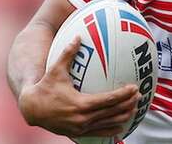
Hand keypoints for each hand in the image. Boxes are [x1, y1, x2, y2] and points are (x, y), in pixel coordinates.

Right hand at [18, 36, 140, 137]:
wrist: (32, 109)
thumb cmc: (45, 87)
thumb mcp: (55, 70)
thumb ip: (68, 53)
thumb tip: (78, 37)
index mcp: (81, 104)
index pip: (109, 100)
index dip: (124, 94)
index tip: (135, 88)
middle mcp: (83, 119)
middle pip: (113, 112)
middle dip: (129, 104)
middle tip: (140, 96)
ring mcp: (81, 128)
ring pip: (109, 124)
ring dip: (123, 116)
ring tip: (135, 108)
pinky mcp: (78, 133)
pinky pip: (100, 132)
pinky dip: (112, 128)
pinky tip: (121, 124)